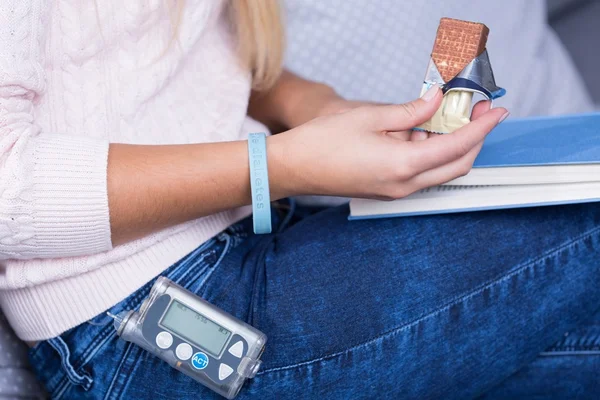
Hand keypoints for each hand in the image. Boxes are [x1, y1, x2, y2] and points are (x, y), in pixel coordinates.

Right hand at [267, 85, 507, 199]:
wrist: (294, 168)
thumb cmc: (323, 143)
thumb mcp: (369, 117)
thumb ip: (410, 111)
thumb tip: (436, 101)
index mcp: (402, 165)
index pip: (457, 146)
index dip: (481, 127)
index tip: (497, 111)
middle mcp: (404, 185)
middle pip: (457, 164)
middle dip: (474, 138)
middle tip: (479, 111)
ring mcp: (396, 190)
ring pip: (441, 169)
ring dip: (451, 144)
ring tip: (448, 114)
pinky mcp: (387, 189)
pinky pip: (422, 171)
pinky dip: (431, 152)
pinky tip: (423, 130)